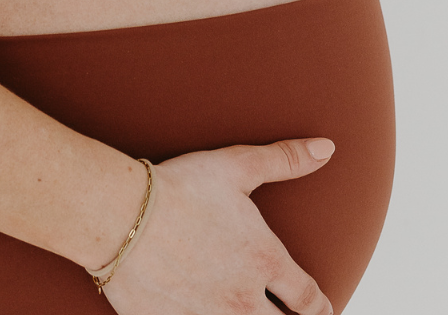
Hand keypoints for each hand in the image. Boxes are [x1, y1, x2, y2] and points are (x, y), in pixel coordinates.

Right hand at [101, 139, 334, 314]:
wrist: (121, 215)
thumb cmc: (180, 187)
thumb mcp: (236, 165)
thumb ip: (284, 160)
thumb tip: (326, 148)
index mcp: (264, 260)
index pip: (308, 299)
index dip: (319, 306)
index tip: (321, 308)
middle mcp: (243, 298)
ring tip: (250, 314)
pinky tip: (207, 314)